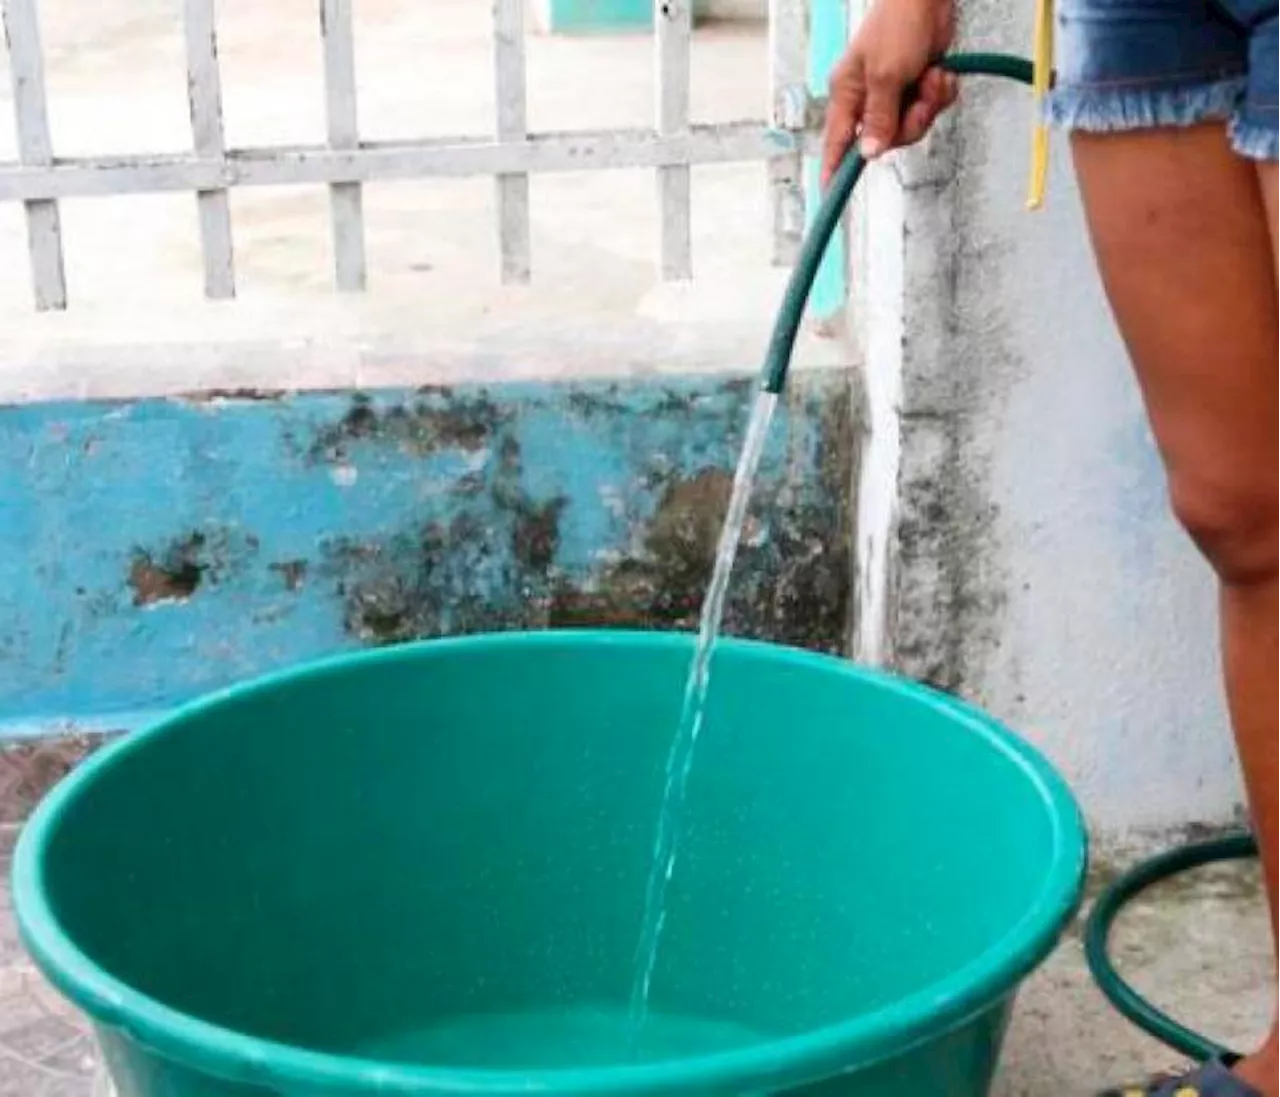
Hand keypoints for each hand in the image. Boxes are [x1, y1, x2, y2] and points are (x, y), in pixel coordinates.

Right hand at [821, 0, 957, 185]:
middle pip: (886, 141)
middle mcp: (869, 98)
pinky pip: (930, 110)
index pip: (837, 142)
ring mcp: (894, 94)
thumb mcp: (885, 75)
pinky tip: (938, 74)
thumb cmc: (897, 22)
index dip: (834, 170)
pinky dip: (940, 94)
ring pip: (912, 127)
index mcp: (848, 94)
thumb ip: (879, 118)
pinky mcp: (917, 87)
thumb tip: (870, 153)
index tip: (830, 195)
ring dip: (929, 106)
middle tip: (917, 102)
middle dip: (909, 124)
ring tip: (930, 79)